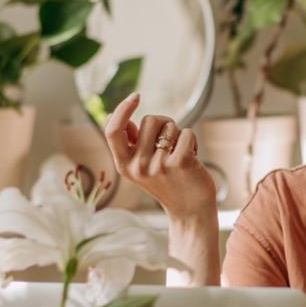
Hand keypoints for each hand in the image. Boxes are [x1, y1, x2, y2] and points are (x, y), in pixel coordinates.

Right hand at [103, 92, 216, 218]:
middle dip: (164, 124)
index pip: (113, 131)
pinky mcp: (180, 163)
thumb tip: (122, 119)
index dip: (122, 109)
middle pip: (149, 120)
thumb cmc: (168, 182)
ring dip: (179, 135)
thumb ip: (132, 145)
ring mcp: (159, 165)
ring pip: (170, 126)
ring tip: (180, 155)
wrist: (191, 210)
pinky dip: (192, 142)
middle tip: (170, 145)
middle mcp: (138, 166)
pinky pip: (186, 133)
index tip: (136, 96)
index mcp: (124, 165)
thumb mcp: (142, 166)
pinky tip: (192, 159)